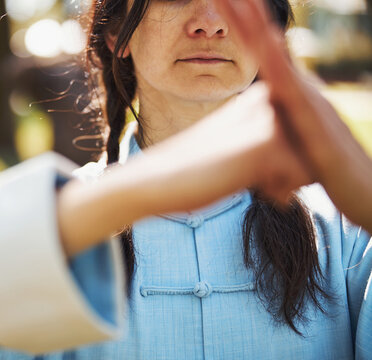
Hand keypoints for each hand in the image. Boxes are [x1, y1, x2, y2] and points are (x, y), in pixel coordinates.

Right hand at [58, 83, 310, 256]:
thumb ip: (262, 141)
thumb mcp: (232, 148)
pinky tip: (260, 194)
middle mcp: (265, 101)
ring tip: (262, 187)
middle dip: (293, 170)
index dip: (289, 158)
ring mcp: (265, 119)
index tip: (258, 170)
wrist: (156, 181)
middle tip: (263, 182)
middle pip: (311, 147)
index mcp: (256, 99)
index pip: (302, 133)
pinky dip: (281, 192)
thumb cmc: (192, 171)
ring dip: (290, 182)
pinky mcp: (264, 142)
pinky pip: (302, 175)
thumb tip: (303, 160)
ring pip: (311, 161)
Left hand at [213, 0, 371, 231]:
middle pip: (266, 47)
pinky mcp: (314, 120)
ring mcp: (308, 101)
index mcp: (289, 95)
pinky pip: (292, 87)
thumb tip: (257, 124)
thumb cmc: (323, 170)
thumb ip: (271, 130)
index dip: (241, 29)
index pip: (259, 55)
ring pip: (277, 59)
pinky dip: (278, 63)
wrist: (363, 191)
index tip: (223, 3)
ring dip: (257, 29)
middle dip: (246, 17)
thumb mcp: (288, 147)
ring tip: (240, 0)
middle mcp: (300, 90)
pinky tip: (265, 42)